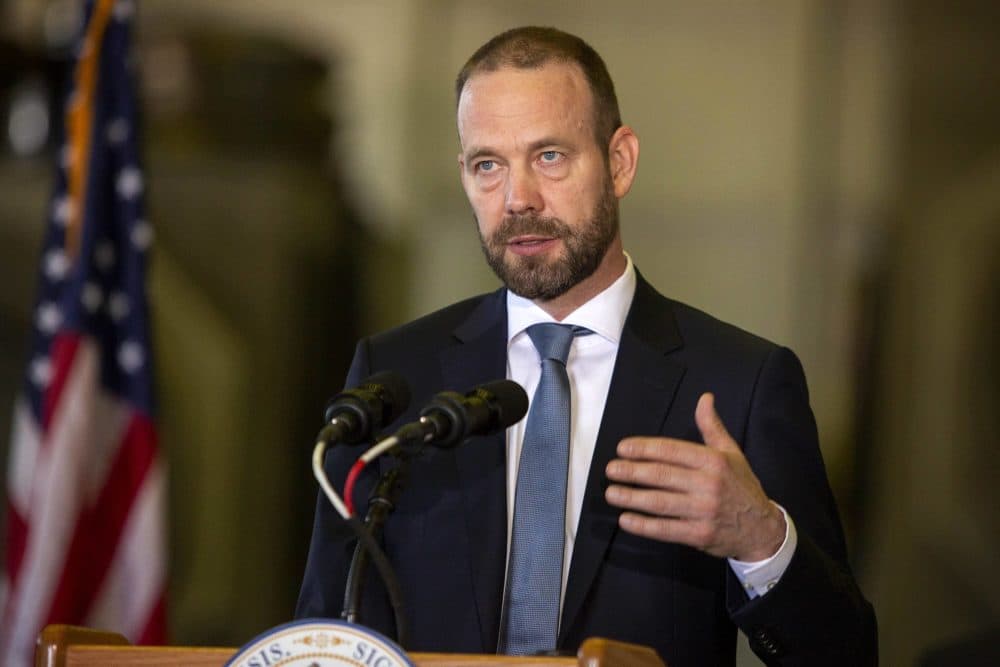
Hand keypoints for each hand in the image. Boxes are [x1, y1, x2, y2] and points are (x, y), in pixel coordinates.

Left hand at [604, 393, 784, 560]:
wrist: (762, 529)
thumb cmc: (741, 487)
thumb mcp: (731, 453)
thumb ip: (712, 427)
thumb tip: (705, 398)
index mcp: (713, 461)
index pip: (672, 451)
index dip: (644, 449)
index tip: (622, 449)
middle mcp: (708, 484)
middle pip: (662, 476)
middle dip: (632, 472)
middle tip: (611, 470)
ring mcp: (704, 511)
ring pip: (660, 503)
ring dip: (632, 498)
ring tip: (612, 493)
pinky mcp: (699, 535)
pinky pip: (666, 529)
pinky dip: (644, 526)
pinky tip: (626, 520)